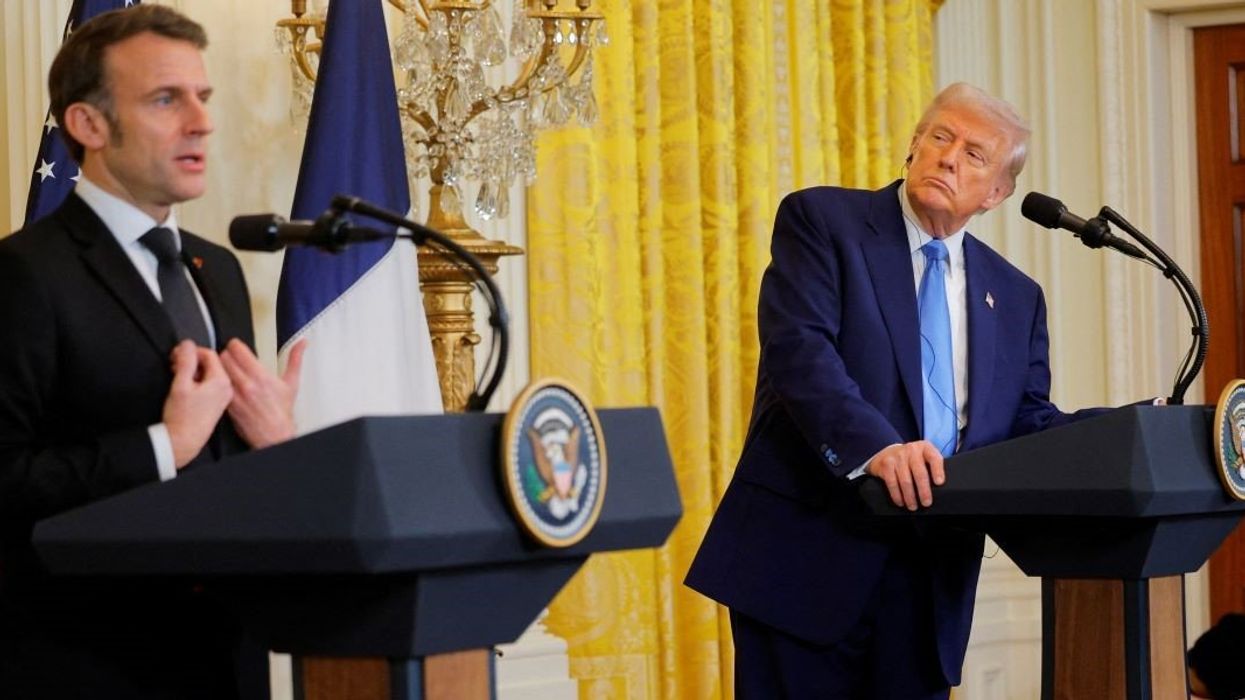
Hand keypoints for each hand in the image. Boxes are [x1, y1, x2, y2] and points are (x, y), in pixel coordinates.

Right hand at [163, 340, 232, 468]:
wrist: (182, 442)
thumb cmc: (182, 417)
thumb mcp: (180, 383)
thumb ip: (185, 361)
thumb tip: (188, 345)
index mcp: (221, 381)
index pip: (209, 354)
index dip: (191, 351)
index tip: (178, 354)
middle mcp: (226, 388)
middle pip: (210, 363)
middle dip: (191, 360)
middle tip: (175, 363)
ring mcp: (222, 397)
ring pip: (208, 374)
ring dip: (192, 370)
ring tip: (177, 375)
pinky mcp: (216, 404)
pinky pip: (208, 385)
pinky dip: (196, 381)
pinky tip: (184, 386)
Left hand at [219, 338, 305, 448]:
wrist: (274, 434)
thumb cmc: (282, 411)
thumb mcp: (291, 382)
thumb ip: (295, 359)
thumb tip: (302, 344)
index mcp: (261, 376)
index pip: (237, 349)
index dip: (235, 344)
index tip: (236, 346)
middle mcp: (246, 385)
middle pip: (224, 357)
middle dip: (226, 354)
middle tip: (230, 357)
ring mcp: (234, 396)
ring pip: (217, 371)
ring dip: (219, 367)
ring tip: (224, 368)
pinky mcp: (227, 405)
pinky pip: (216, 387)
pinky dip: (217, 382)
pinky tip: (223, 383)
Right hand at [866, 440, 945, 510]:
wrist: (888, 453)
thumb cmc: (912, 459)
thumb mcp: (923, 457)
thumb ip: (932, 466)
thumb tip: (941, 488)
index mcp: (925, 448)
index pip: (934, 458)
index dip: (938, 470)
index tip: (939, 483)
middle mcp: (911, 449)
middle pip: (920, 473)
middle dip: (924, 490)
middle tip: (927, 503)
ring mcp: (897, 456)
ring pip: (906, 480)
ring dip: (910, 496)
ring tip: (913, 506)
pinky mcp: (886, 464)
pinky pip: (892, 483)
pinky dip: (897, 495)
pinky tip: (901, 502)